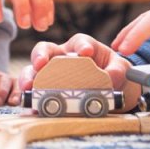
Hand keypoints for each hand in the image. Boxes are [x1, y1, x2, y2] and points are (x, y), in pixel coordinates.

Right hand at [18, 34, 140, 110]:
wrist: (113, 90)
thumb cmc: (113, 72)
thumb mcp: (120, 69)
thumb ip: (118, 69)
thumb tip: (111, 76)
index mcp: (81, 47)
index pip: (79, 41)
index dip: (81, 46)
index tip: (86, 52)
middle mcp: (63, 57)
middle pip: (46, 50)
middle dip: (40, 55)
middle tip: (40, 64)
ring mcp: (52, 74)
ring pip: (34, 70)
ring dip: (29, 77)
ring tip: (28, 87)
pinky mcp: (48, 92)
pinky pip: (35, 94)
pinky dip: (31, 100)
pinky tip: (31, 107)